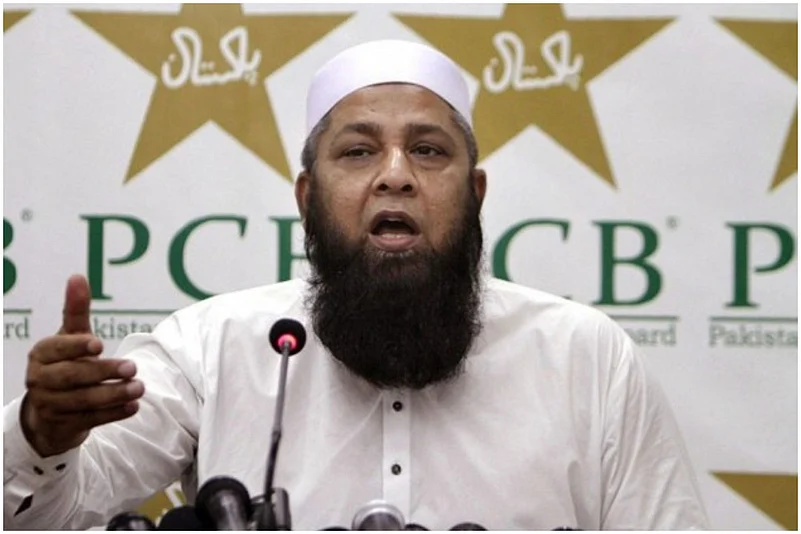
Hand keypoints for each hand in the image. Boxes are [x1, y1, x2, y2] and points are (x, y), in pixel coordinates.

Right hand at [20, 274, 144, 456]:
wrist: (48, 412)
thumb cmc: (64, 364)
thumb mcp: (69, 337)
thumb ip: (75, 311)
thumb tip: (77, 276)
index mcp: (41, 354)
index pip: (57, 349)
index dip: (76, 347)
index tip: (99, 345)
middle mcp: (39, 380)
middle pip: (72, 376)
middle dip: (104, 372)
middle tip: (133, 367)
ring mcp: (49, 405)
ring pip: (83, 401)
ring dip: (113, 395)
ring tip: (140, 388)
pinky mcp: (62, 426)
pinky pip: (90, 420)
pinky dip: (113, 414)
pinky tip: (133, 407)